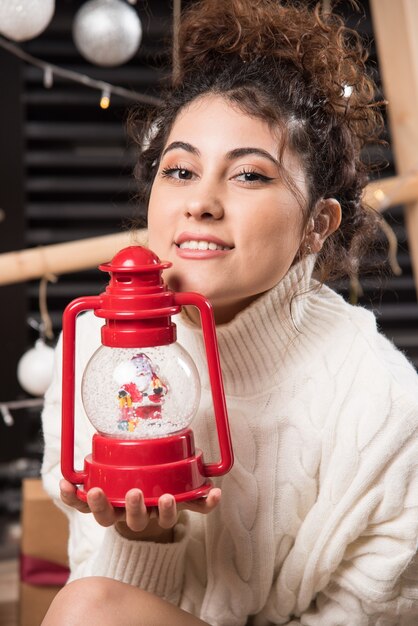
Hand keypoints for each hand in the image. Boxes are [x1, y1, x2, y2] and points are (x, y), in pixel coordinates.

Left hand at [59, 479, 220, 538]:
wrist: (137, 520)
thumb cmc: (160, 501)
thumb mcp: (182, 501)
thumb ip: (199, 499)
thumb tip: (218, 492)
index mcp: (156, 516)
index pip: (163, 519)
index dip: (165, 511)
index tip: (168, 498)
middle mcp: (134, 518)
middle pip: (133, 520)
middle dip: (134, 508)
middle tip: (134, 494)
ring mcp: (114, 514)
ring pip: (105, 517)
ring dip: (98, 505)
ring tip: (94, 491)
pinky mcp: (94, 509)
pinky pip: (78, 507)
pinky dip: (70, 497)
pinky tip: (64, 483)